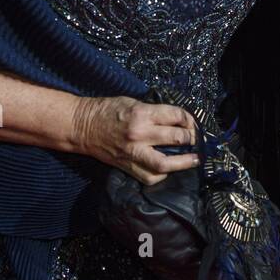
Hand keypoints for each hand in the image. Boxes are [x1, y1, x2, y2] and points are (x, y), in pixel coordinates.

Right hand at [71, 96, 198, 184]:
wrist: (82, 126)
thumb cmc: (107, 110)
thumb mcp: (133, 102)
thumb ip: (154, 111)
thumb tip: (176, 120)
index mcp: (142, 114)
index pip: (175, 116)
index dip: (189, 119)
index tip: (193, 122)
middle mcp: (140, 134)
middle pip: (176, 138)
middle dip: (191, 138)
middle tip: (197, 139)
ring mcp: (133, 153)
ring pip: (166, 164)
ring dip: (184, 162)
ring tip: (195, 160)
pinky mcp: (127, 166)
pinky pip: (150, 177)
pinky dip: (162, 175)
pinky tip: (170, 170)